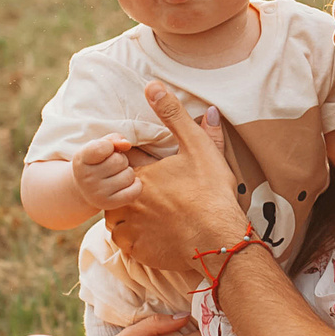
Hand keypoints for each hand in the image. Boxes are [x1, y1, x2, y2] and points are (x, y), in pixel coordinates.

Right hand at [71, 135, 142, 210]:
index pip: (103, 147)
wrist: (84, 189)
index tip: (104, 150)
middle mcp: (86, 179)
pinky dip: (135, 184)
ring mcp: (97, 193)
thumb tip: (126, 144)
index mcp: (81, 160)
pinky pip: (135, 190)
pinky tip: (125, 183)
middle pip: (119, 161)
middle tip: (110, 165)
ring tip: (115, 175)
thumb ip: (112, 139)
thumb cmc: (95, 162)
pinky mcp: (109, 204)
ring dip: (126, 172)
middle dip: (120, 159)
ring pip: (129, 175)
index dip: (110, 146)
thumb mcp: (97, 146)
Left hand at [105, 83, 252, 270]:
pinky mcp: (137, 250)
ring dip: (127, 213)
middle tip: (155, 195)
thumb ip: (173, 116)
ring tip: (150, 213)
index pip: (122, 163)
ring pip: (116, 217)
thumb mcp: (197, 147)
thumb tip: (152, 85)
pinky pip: (124, 242)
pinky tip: (152, 233)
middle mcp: (128, 201)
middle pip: (117, 190)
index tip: (150, 170)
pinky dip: (133, 237)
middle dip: (129, 189)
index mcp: (140, 175)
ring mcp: (131, 228)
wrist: (218, 239)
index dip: (134, 164)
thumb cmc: (211, 192)